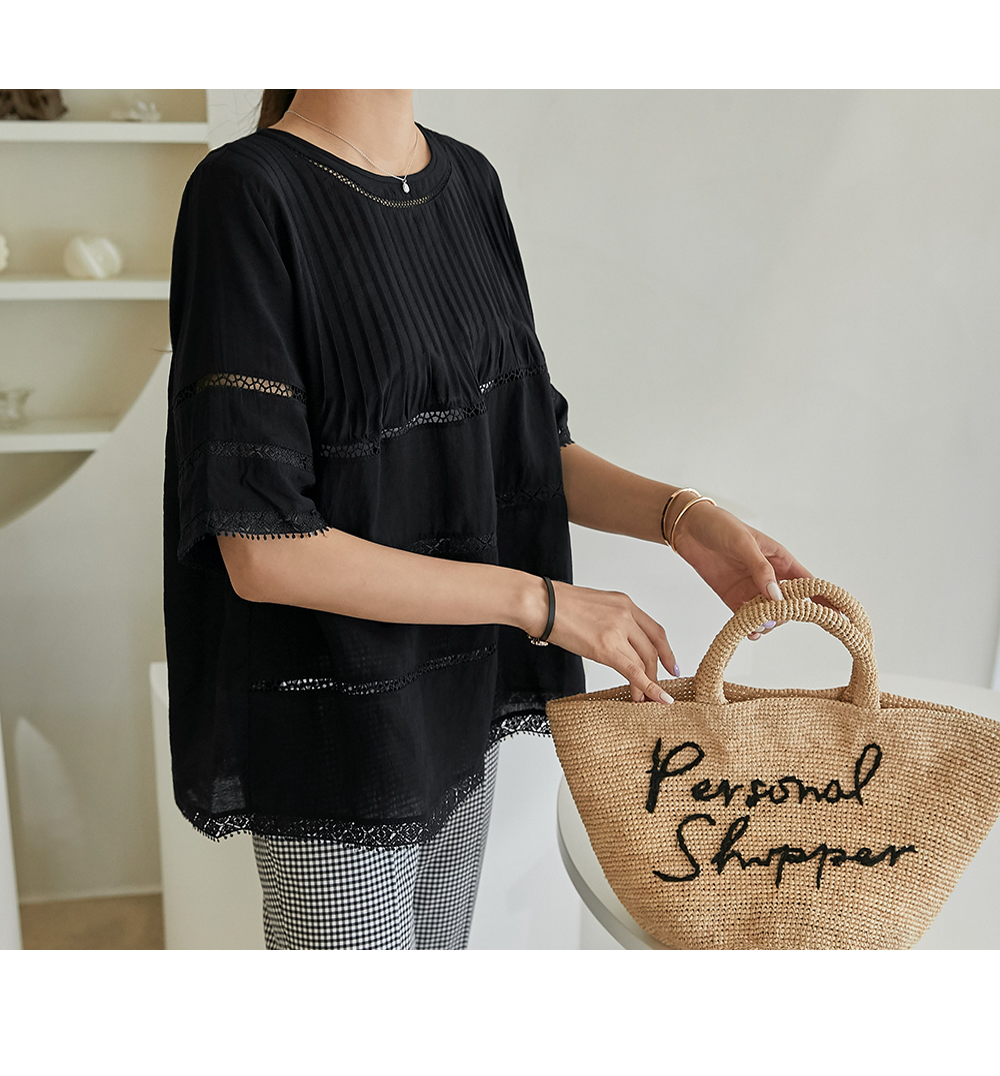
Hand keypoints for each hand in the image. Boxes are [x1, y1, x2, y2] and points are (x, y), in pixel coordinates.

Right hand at [525, 578, 678, 704]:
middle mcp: (626, 614)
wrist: (540, 604)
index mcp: (624, 603)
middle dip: (656, 672)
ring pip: (644, 662)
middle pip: (652, 648)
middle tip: (657, 688)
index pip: (655, 630)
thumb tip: (613, 640)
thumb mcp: (594, 606)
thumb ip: (610, 620)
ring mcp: (618, 630)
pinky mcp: (606, 648)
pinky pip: (634, 671)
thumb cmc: (557, 605)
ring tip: (644, 699)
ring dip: (648, 683)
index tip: (670, 665)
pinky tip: (657, 698)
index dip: (666, 651)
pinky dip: (648, 687)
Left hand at [670, 501, 813, 637]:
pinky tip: (748, 632)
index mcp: (780, 560)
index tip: (838, 616)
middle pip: (789, 605)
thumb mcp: (744, 543)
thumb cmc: (720, 526)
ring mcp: (751, 588)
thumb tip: (777, 597)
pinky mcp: (732, 596)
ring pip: (768, 615)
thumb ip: (761, 570)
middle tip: (774, 619)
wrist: (687, 527)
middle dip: (785, 615)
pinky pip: (746, 616)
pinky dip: (749, 626)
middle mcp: (769, 577)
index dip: (824, 599)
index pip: (809, 583)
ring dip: (766, 624)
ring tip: (757, 627)